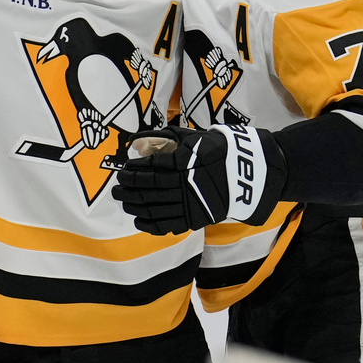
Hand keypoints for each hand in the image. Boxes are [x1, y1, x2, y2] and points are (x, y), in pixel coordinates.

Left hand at [111, 125, 285, 234]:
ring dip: (135, 206)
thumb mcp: (193, 138)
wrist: (246, 174)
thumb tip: (137, 139)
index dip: (134, 170)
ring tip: (123, 202)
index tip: (123, 170)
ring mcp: (190, 204)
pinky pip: (168, 225)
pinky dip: (150, 224)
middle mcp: (185, 185)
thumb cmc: (216, 151)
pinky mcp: (195, 219)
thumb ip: (166, 137)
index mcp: (184, 163)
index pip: (151, 167)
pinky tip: (138, 220)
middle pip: (149, 188)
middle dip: (129, 189)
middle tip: (116, 188)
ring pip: (155, 208)